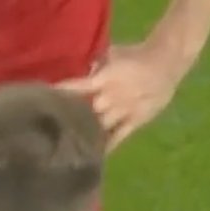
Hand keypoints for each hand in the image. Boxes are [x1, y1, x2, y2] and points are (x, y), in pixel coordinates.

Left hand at [58, 43, 186, 150]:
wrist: (167, 62)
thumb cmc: (137, 55)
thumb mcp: (112, 54)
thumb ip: (95, 65)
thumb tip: (82, 70)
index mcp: (103, 79)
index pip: (75, 87)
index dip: (60, 94)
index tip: (42, 101)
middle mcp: (111, 97)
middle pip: (86, 111)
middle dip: (70, 118)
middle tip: (51, 129)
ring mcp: (124, 111)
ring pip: (101, 127)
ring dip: (86, 134)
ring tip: (68, 146)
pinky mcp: (136, 121)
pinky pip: (120, 136)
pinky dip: (107, 145)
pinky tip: (94, 156)